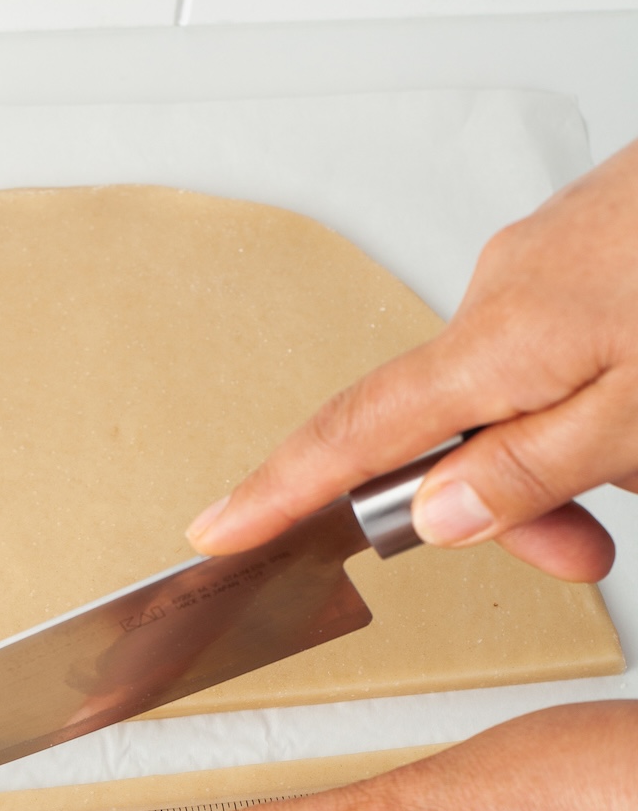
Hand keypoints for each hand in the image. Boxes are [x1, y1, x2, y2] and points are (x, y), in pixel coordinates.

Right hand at [186, 139, 637, 582]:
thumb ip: (534, 468)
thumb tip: (437, 511)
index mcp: (500, 341)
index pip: (353, 432)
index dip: (279, 490)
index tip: (218, 529)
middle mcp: (504, 296)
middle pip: (451, 430)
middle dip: (507, 505)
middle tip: (583, 557)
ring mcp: (546, 265)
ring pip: (517, 396)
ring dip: (569, 457)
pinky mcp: (589, 253)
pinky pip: (558, 351)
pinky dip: (594, 403)